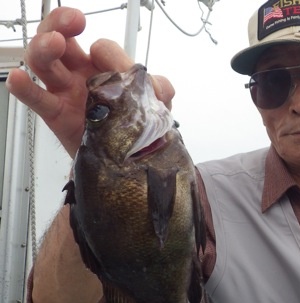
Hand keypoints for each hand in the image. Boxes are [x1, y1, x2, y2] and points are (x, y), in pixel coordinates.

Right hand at [6, 7, 174, 156]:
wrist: (127, 162)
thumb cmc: (136, 129)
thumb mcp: (156, 106)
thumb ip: (160, 89)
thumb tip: (156, 84)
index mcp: (106, 68)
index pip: (102, 48)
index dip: (109, 52)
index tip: (121, 67)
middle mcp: (82, 75)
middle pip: (63, 39)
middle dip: (63, 23)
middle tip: (74, 21)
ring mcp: (67, 92)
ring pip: (44, 62)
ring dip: (44, 47)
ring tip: (53, 43)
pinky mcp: (56, 114)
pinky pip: (36, 98)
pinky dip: (23, 88)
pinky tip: (18, 80)